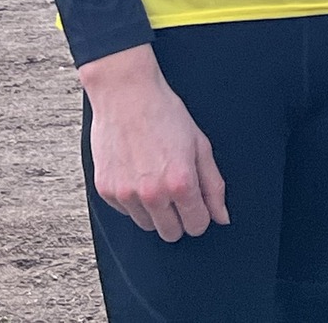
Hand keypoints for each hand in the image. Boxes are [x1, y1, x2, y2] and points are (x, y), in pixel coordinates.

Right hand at [80, 44, 229, 242]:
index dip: (201, 216)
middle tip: (178, 193)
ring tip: (157, 179)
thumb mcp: (200, 145)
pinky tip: (138, 174)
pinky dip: (134, 201)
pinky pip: (126, 212)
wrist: (126, 94)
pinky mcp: (106, 190)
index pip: (197, 226)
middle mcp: (152, 194)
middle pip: (171, 233)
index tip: (198, 204)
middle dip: (179, 218)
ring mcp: (125, 194)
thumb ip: (213, 186)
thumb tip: (222, 217)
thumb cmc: (165, 114)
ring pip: (147, 226)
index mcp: (180, 183)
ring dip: (155, 211)